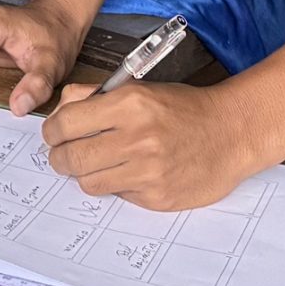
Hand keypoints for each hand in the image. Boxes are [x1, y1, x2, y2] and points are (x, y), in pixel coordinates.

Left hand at [41, 81, 271, 210]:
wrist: (232, 132)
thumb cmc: (184, 108)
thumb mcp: (140, 88)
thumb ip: (95, 96)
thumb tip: (60, 111)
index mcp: (129, 104)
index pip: (66, 123)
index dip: (52, 131)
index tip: (53, 135)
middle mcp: (137, 138)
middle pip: (71, 158)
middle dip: (59, 158)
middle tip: (63, 155)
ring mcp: (148, 171)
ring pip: (89, 182)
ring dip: (85, 174)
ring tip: (94, 165)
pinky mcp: (157, 197)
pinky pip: (118, 195)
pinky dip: (116, 185)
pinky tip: (129, 173)